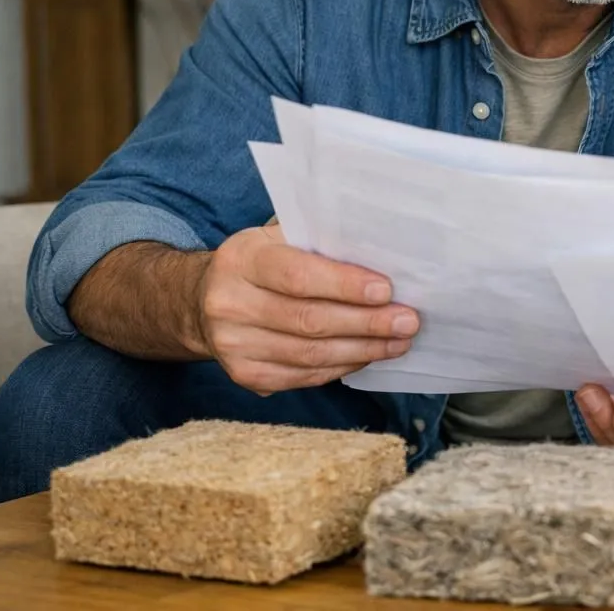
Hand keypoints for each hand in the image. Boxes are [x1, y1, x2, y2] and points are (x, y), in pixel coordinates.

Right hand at [192, 224, 419, 393]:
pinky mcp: (244, 375)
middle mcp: (230, 303)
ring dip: (363, 349)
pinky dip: (342, 366)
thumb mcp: (280, 237)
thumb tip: (384, 254)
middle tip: (407, 321)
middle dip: (366, 323)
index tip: (387, 291)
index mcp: (242, 260)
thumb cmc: (264, 262)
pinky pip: (303, 376)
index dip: (345, 286)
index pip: (298, 276)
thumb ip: (321, 241)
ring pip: (310, 354)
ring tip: (399, 341)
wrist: (206, 300)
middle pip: (309, 321)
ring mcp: (233, 344)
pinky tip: (368, 356)